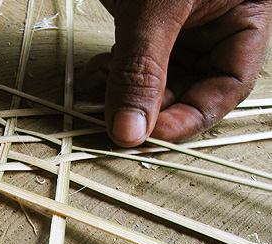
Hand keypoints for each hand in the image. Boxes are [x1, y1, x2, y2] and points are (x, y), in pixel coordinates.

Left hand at [87, 0, 271, 146]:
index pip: (228, 83)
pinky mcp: (145, 21)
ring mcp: (177, 24)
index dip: (194, 115)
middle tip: (124, 120)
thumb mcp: (158, 8)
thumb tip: (131, 128)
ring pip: (159, 77)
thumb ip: (143, 69)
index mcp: (243, 15)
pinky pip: (134, 59)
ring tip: (105, 92)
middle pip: (191, 86)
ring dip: (130, 91)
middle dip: (155, 106)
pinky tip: (98, 70)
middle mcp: (212, 24)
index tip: (156, 133)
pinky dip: (115, 71)